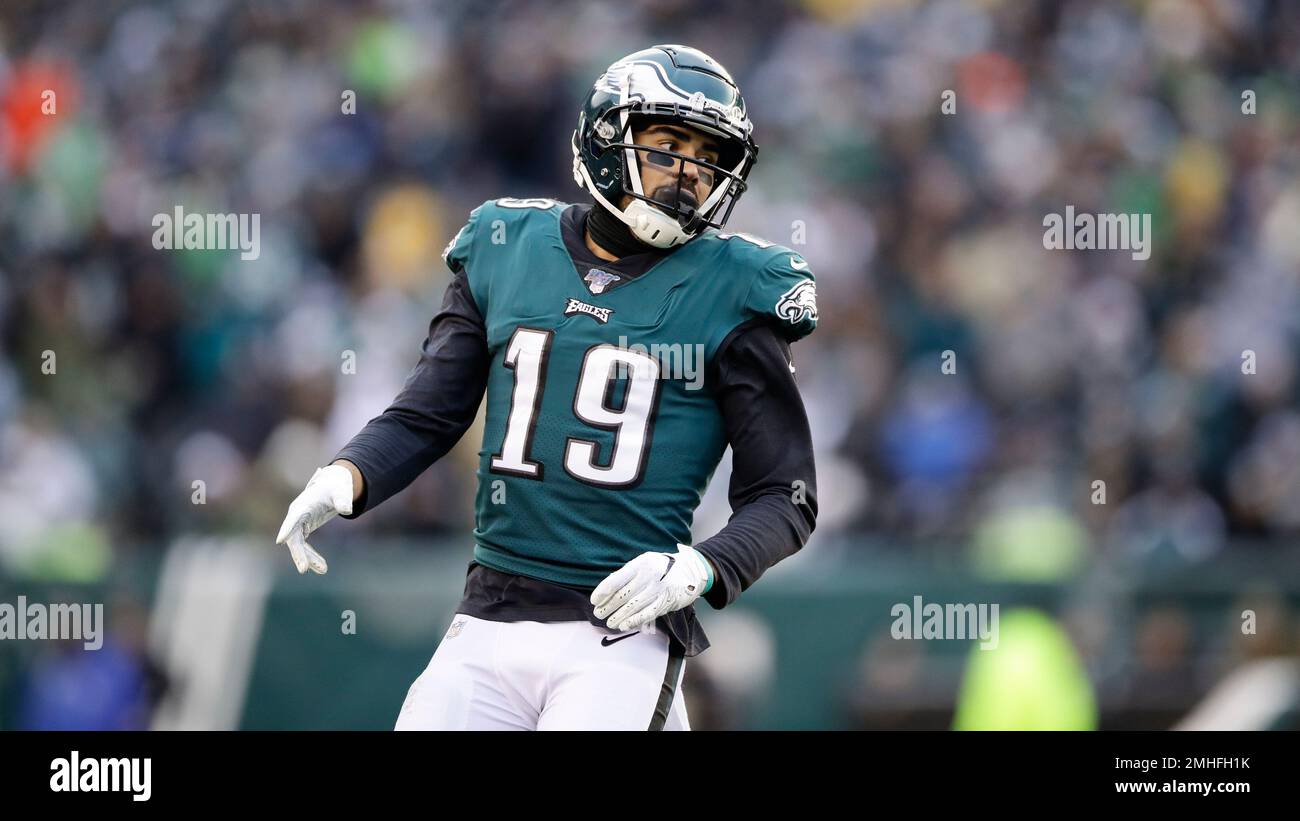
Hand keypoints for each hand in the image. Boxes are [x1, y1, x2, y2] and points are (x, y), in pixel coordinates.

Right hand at [275, 464, 353, 574]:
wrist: (332, 485)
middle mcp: (297, 515)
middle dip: (298, 554)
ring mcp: (299, 523)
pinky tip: (323, 568)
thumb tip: (347, 510)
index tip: (281, 540)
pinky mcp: (304, 529)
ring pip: (299, 545)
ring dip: (308, 559)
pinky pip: (304, 546)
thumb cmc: (336, 486)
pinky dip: (312, 557)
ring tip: (324, 570)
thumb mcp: (341, 491)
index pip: (294, 518)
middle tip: (303, 569)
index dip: (287, 528)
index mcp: (304, 505)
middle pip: (294, 537)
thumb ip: (343, 500)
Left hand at [591, 543, 712, 632]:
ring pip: (632, 607)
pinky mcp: (666, 602)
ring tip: (609, 622)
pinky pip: (647, 614)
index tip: (594, 600)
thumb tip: (608, 589)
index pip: (616, 580)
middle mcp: (649, 576)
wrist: (691, 570)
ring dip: (618, 616)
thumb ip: (629, 573)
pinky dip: (634, 621)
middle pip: (622, 595)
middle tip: (598, 613)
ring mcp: (658, 590)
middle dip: (608, 607)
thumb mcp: (645, 561)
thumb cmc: (663, 566)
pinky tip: (624, 625)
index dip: (603, 592)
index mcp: (641, 563)